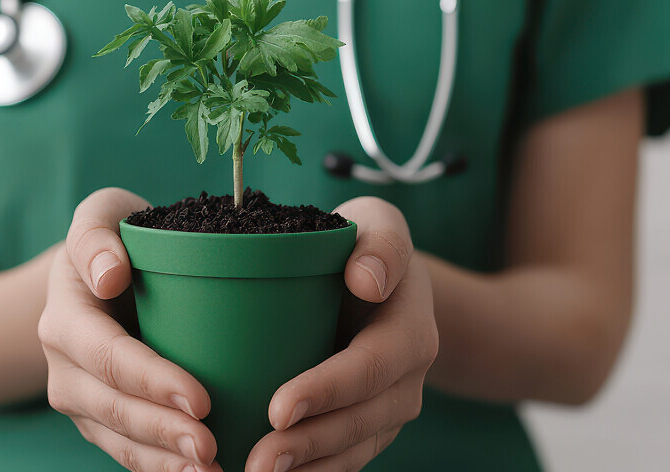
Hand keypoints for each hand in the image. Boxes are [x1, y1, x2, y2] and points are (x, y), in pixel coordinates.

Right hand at [39, 188, 221, 471]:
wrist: (106, 269)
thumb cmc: (116, 237)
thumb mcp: (102, 214)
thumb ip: (94, 236)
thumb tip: (108, 277)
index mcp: (65, 316)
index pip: (107, 356)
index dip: (151, 381)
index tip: (201, 400)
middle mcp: (63, 365)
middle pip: (111, 407)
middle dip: (161, 433)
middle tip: (211, 449)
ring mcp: (79, 397)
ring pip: (117, 439)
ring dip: (161, 462)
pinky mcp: (101, 418)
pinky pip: (127, 451)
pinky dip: (159, 468)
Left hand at [245, 197, 438, 471]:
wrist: (381, 279)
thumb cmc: (366, 245)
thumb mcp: (379, 222)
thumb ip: (382, 242)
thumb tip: (367, 279)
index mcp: (411, 328)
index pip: (371, 366)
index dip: (328, 390)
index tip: (278, 408)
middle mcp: (408, 376)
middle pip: (363, 420)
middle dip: (311, 444)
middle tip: (258, 461)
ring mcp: (391, 406)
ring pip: (354, 448)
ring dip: (308, 467)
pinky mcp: (370, 424)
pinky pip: (346, 457)